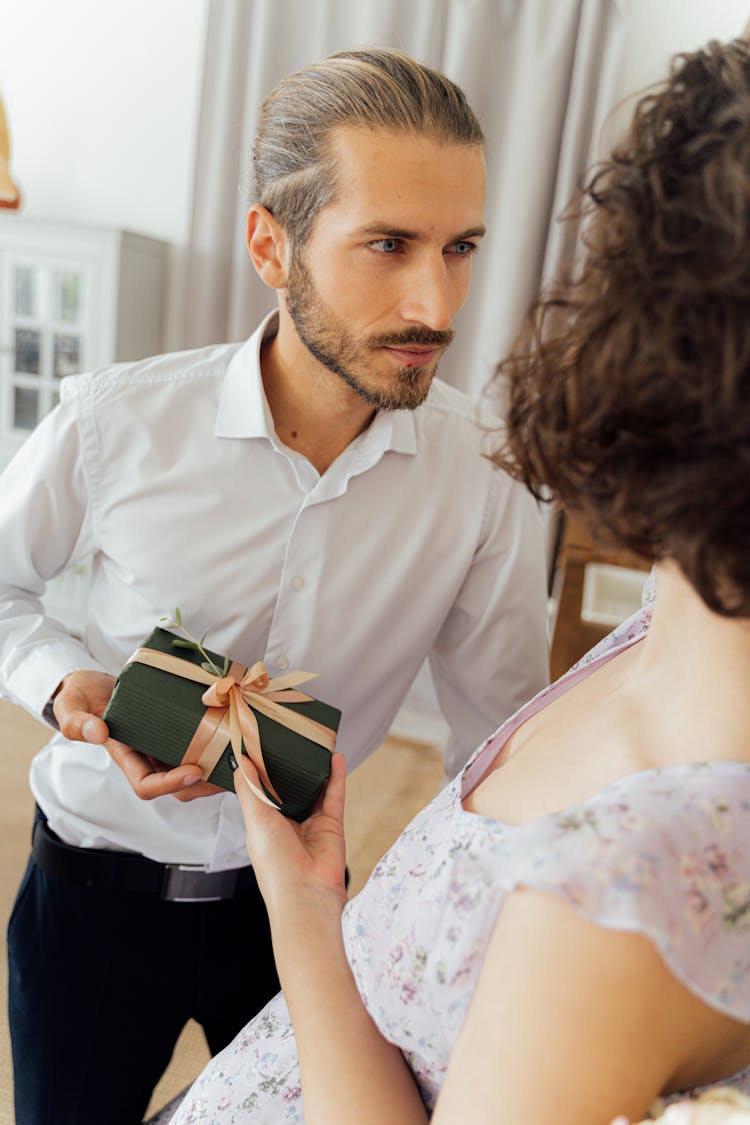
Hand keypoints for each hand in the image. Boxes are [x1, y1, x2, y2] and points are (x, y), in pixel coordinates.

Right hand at [52, 669, 221, 801]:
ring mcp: (166, 745)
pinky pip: (201, 743)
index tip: (194, 769)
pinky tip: (236, 727)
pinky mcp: (180, 729)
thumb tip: (97, 734)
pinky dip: (218, 741)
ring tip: (241, 751)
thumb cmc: (82, 696)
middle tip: (231, 764)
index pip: (148, 785)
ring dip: (217, 764)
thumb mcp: (71, 704)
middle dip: (206, 780)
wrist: (95, 683)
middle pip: (180, 784)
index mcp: (127, 757)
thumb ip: (75, 720)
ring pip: (196, 766)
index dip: (171, 783)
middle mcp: (149, 757)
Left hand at [234, 751, 347, 915]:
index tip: (257, 744)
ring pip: (313, 789)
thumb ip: (249, 789)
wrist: (306, 894)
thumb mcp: (256, 820)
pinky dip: (335, 776)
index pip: (260, 792)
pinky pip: (334, 795)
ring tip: (313, 742)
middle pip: (289, 788)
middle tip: (288, 736)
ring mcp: (310, 824)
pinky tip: (335, 756)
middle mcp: (286, 823)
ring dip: (313, 768)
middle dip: (288, 766)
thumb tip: (240, 760)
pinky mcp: (332, 825)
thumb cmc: (275, 864)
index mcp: (263, 825)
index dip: (259, 770)